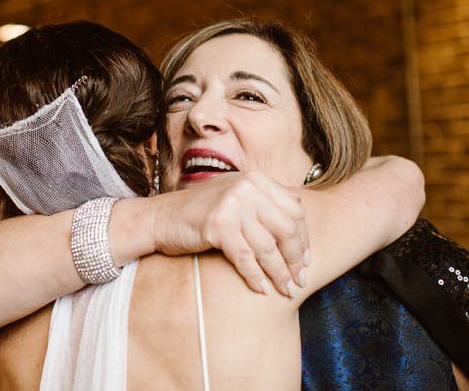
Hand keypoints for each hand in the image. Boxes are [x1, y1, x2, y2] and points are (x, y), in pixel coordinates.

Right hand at [151, 172, 309, 296]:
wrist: (162, 217)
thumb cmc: (201, 211)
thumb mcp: (236, 196)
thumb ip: (264, 201)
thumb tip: (301, 214)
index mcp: (256, 179)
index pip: (295, 210)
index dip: (304, 238)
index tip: (306, 259)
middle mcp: (247, 187)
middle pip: (287, 228)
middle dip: (296, 258)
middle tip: (300, 279)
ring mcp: (233, 204)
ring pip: (268, 246)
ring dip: (280, 273)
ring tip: (286, 290)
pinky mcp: (218, 224)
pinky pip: (245, 257)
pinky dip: (256, 276)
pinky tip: (262, 289)